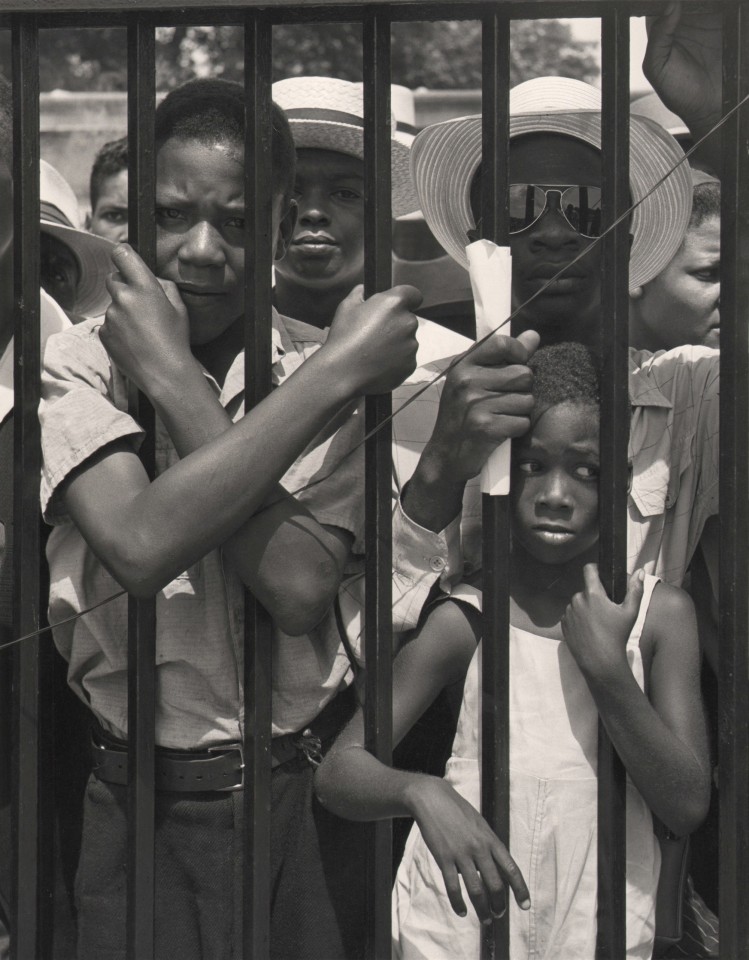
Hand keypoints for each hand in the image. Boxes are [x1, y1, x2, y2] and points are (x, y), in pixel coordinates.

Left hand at [101, 243, 191, 392]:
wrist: (165, 373)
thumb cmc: (176, 340)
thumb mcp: (179, 308)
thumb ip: (164, 286)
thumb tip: (151, 279)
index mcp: (145, 287)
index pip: (122, 254)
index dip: (123, 255)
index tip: (125, 260)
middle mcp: (124, 298)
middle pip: (113, 279)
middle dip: (124, 286)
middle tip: (139, 304)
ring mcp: (111, 316)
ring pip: (112, 305)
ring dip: (122, 312)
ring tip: (141, 331)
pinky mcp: (104, 333)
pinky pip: (108, 324)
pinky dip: (118, 330)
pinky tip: (133, 341)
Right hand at [323, 283, 420, 394]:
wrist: (343, 371)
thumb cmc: (344, 337)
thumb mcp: (346, 308)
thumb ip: (359, 294)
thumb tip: (363, 289)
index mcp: (394, 303)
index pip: (413, 294)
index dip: (407, 300)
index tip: (397, 307)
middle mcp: (408, 322)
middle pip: (408, 319)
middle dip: (396, 324)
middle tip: (376, 334)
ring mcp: (412, 345)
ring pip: (408, 340)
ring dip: (396, 343)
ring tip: (375, 351)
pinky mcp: (411, 364)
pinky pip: (406, 359)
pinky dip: (396, 361)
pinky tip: (379, 363)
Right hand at [408, 776, 529, 924]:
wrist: (433, 799)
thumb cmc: (458, 811)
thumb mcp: (480, 824)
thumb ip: (488, 845)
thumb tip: (495, 868)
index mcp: (491, 839)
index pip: (511, 868)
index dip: (520, 889)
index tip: (525, 906)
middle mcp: (479, 848)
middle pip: (495, 884)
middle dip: (499, 905)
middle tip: (498, 914)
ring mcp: (461, 853)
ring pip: (476, 890)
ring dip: (482, 909)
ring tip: (485, 919)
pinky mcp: (444, 857)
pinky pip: (453, 886)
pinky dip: (458, 903)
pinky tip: (461, 911)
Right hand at [419, 329, 538, 483]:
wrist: (444, 456)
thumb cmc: (461, 416)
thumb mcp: (473, 382)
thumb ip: (503, 358)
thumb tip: (533, 336)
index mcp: (462, 366)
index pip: (501, 343)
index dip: (519, 351)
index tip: (519, 362)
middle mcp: (467, 382)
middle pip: (523, 374)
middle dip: (522, 390)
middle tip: (504, 401)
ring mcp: (475, 404)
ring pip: (526, 400)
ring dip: (520, 412)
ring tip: (500, 417)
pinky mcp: (486, 427)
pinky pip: (522, 422)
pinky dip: (516, 429)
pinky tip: (500, 431)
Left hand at [561, 564, 644, 680]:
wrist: (601, 662)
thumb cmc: (617, 636)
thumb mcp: (630, 613)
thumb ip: (636, 590)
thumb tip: (641, 571)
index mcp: (592, 594)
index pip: (589, 570)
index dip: (595, 569)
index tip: (600, 574)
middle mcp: (577, 600)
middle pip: (585, 589)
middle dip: (594, 595)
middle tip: (606, 609)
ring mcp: (568, 612)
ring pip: (578, 603)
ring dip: (585, 607)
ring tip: (598, 622)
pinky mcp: (564, 624)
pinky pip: (571, 615)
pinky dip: (578, 618)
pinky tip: (589, 629)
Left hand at [644, 3, 721, 133]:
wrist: (710, 107)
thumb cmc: (680, 93)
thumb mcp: (657, 67)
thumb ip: (658, 36)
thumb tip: (670, 5)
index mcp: (663, 29)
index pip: (660, 5)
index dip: (664, 2)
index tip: (674, 3)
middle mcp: (684, 20)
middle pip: (684, 0)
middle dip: (686, 1)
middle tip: (692, 6)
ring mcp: (707, 18)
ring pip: (704, 1)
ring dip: (704, 2)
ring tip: (704, 9)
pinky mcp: (726, 20)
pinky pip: (725, 6)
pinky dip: (723, 5)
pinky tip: (717, 10)